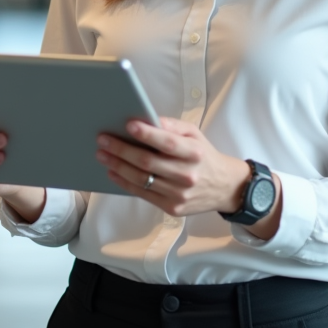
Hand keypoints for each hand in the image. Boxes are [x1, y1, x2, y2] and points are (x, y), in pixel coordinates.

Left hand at [97, 117, 252, 217]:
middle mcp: (188, 174)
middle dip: (121, 150)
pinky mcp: (172, 208)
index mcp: (195, 152)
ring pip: (141, 179)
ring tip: (102, 155)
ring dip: (117, 166)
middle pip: (147, 162)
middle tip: (102, 140)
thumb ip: (172, 126)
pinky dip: (124, 182)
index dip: (147, 134)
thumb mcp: (195, 134)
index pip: (167, 143)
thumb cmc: (204, 156)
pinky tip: (113, 172)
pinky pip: (143, 194)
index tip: (128, 125)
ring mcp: (179, 194)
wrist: (224, 187)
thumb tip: (146, 120)